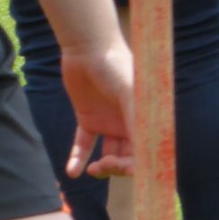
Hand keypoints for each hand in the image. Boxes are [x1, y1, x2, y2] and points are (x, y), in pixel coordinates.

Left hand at [61, 41, 134, 178]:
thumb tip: (146, 149)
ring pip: (108, 155)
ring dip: (101, 168)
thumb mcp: (130, 91)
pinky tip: (72, 171)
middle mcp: (128, 123)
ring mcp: (108, 123)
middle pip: (128, 157)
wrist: (88, 48)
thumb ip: (137, 118)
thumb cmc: (115, 66)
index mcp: (144, 118)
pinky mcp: (88, 120)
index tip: (127, 171)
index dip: (140, 165)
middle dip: (118, 167)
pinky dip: (78, 159)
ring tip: (91, 170)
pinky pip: (84, 145)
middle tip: (104, 166)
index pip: (146, 149)